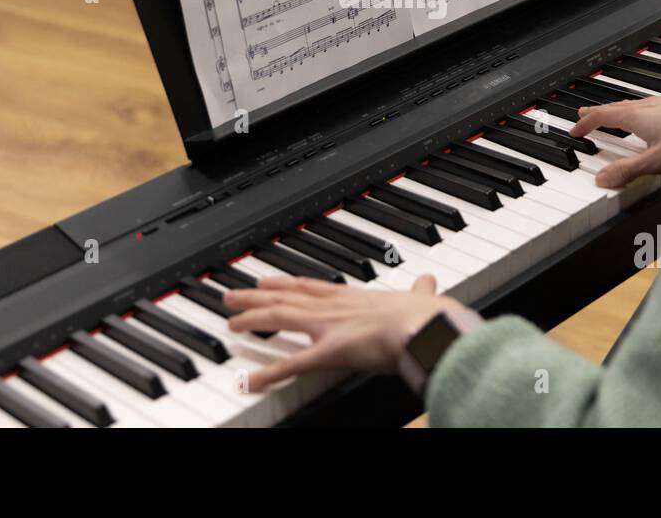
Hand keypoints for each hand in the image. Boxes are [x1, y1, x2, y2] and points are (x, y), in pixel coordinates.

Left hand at [222, 274, 466, 390]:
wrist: (426, 325)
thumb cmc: (426, 314)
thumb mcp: (420, 297)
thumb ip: (419, 291)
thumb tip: (429, 283)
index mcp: (354, 297)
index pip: (310, 285)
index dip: (285, 282)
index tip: (266, 279)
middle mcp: (334, 307)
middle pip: (285, 297)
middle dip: (255, 296)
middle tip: (231, 295)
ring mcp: (328, 327)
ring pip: (279, 318)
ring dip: (252, 319)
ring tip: (231, 323)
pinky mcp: (329, 351)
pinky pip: (292, 364)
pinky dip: (268, 373)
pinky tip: (247, 381)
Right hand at [569, 96, 660, 187]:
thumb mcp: (654, 161)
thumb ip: (626, 171)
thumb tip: (601, 179)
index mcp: (635, 117)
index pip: (601, 116)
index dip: (585, 123)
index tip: (575, 130)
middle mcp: (646, 107)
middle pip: (614, 107)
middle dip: (596, 112)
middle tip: (584, 114)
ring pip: (630, 105)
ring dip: (615, 110)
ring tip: (611, 115)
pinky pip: (645, 106)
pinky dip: (634, 111)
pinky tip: (647, 118)